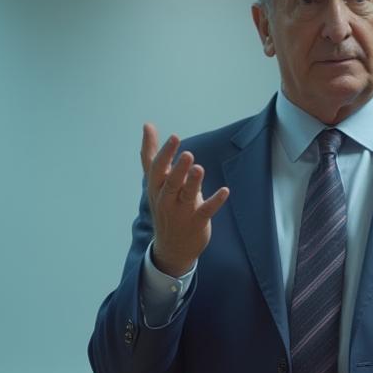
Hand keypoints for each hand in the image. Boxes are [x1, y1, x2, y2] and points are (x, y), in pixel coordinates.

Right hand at [141, 123, 229, 276]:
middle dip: (178, 168)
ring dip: (194, 182)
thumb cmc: (163, 206)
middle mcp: (166, 199)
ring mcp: (181, 212)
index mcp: (156, 187)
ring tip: (199, 168)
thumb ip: (151, 153)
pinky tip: (225, 191)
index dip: (165, 153)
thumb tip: (147, 125)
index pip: (157, 169)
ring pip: (187, 195)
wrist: (170, 247)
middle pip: (171, 182)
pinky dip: (215, 201)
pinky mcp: (197, 222)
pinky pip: (206, 210)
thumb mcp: (154, 182)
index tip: (175, 137)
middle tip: (188, 154)